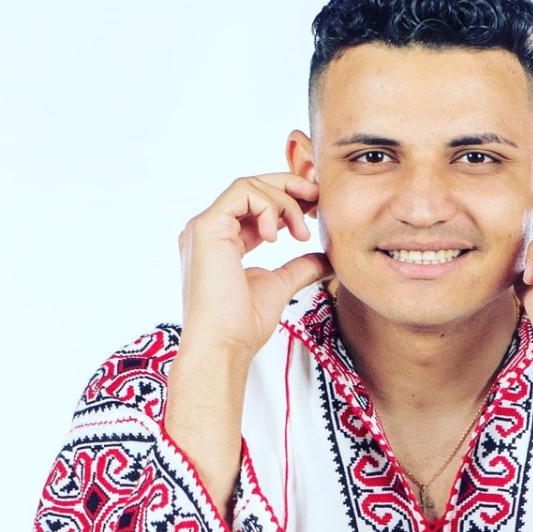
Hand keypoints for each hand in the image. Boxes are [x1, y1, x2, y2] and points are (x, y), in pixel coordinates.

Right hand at [177, 172, 333, 360]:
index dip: (287, 201)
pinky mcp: (206, 227)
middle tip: (318, 199)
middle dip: (289, 188)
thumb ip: (301, 267)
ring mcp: (205, 227)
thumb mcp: (280, 286)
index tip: (315, 208)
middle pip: (251, 188)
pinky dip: (268, 206)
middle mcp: (210, 230)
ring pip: (248, 186)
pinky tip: (279, 236)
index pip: (254, 207)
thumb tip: (328, 259)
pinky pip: (242, 192)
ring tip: (302, 233)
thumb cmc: (243, 326)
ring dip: (284, 202)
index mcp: (222, 242)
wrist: (223, 346)